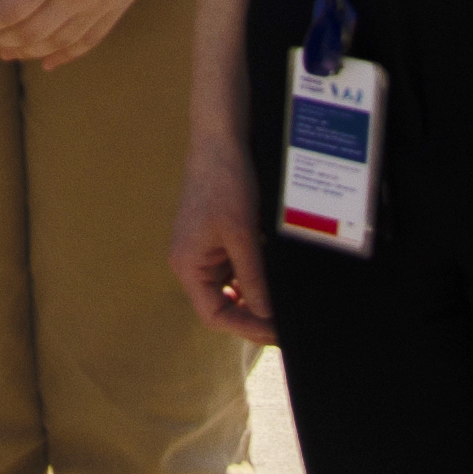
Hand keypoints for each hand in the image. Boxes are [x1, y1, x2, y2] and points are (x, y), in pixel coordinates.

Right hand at [168, 125, 277, 347]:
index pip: (213, 315)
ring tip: (283, 302)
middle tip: (284, 322)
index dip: (245, 327)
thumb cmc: (225, 183)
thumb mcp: (243, 235)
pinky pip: (235, 267)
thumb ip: (253, 278)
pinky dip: (254, 275)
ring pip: (231, 287)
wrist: (221, 141)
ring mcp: (204, 249)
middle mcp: (191, 261)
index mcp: (188, 265)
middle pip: (221, 304)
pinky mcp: (216, 237)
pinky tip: (275, 276)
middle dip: (252, 314)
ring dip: (255, 296)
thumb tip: (266, 314)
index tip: (275, 332)